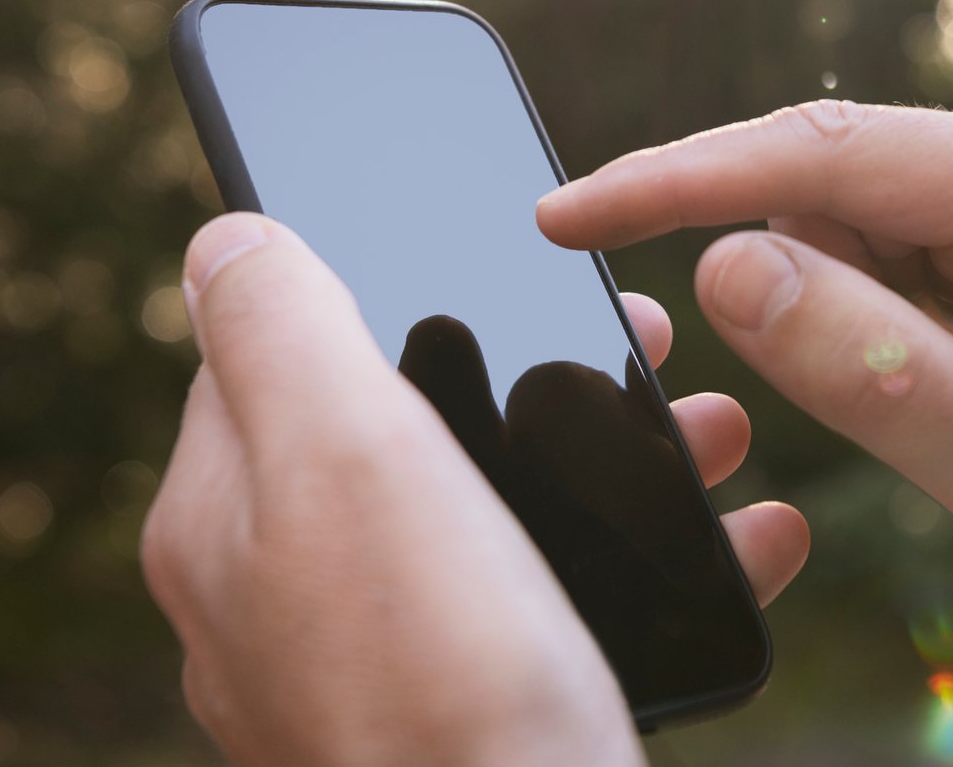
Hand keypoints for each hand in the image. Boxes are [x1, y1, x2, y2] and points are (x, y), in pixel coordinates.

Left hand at [139, 213, 804, 766]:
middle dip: (535, 372)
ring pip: (496, 514)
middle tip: (648, 352)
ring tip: (713, 434)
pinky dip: (641, 563)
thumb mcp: (340, 450)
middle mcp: (284, 599)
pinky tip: (726, 546)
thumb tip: (226, 235)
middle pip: (409, 428)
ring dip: (612, 457)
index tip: (509, 267)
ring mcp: (375, 667)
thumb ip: (277, 323)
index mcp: (230, 518)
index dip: (393, 282)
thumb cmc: (434, 678)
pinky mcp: (470, 721)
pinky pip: (553, 607)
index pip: (279, 349)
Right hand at [538, 101, 952, 716]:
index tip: (565, 213)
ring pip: (845, 213)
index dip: (683, 181)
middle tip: (879, 398)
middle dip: (777, 271)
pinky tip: (947, 382)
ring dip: (834, 306)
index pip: (829, 154)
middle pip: (828, 175)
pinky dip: (862, 311)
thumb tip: (725, 269)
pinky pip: (882, 243)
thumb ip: (864, 370)